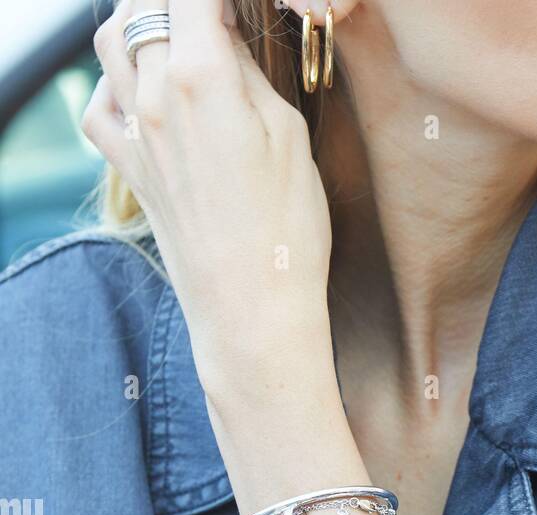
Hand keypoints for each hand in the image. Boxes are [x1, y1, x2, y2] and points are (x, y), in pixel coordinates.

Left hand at [83, 0, 334, 402]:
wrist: (252, 311)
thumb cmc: (287, 232)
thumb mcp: (288, 135)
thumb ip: (249, 73)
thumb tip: (227, 38)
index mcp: (199, 75)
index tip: (237, 7)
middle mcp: (153, 95)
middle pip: (145, 5)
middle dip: (179, 3)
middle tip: (214, 16)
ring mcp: (134, 134)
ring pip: (111, 41)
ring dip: (141, 24)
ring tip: (177, 36)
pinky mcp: (129, 171)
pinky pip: (99, 105)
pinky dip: (115, 84)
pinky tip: (146, 93)